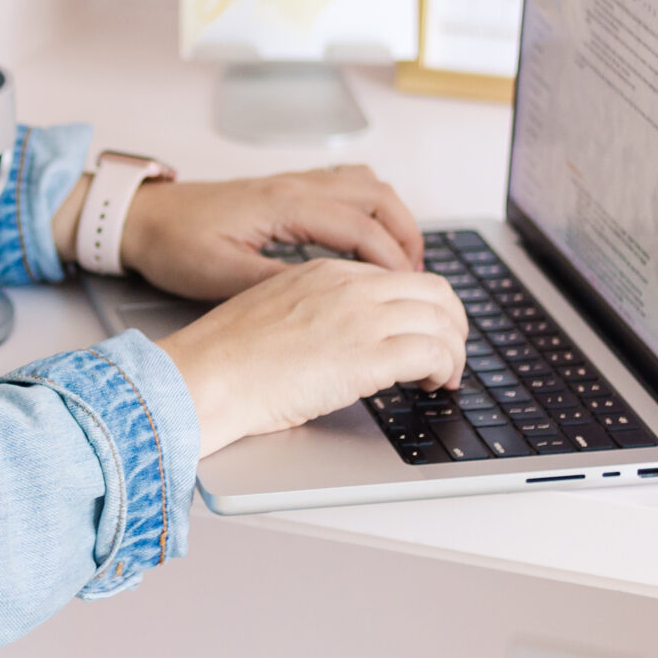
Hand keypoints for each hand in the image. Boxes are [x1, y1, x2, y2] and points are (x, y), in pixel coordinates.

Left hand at [53, 163, 422, 301]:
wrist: (141, 216)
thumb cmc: (175, 245)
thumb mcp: (221, 275)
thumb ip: (277, 284)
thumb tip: (330, 298)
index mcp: (285, 204)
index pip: (361, 229)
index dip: (394, 263)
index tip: (412, 296)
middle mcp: (296, 185)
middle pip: (378, 197)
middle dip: (407, 237)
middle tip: (420, 281)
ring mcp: (292, 182)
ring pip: (367, 186)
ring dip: (393, 220)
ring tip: (403, 264)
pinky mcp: (286, 189)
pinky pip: (347, 186)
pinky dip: (371, 210)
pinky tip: (368, 243)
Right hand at [155, 259, 465, 456]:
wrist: (205, 376)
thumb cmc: (225, 357)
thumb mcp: (276, 311)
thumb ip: (319, 312)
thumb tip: (345, 339)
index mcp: (325, 272)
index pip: (401, 277)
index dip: (425, 307)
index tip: (426, 331)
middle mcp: (349, 287)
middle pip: (435, 292)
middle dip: (453, 325)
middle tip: (449, 353)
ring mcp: (359, 319)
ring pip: (442, 322)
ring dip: (453, 352)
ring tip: (443, 376)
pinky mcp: (366, 357)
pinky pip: (433, 354)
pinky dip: (444, 370)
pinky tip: (431, 386)